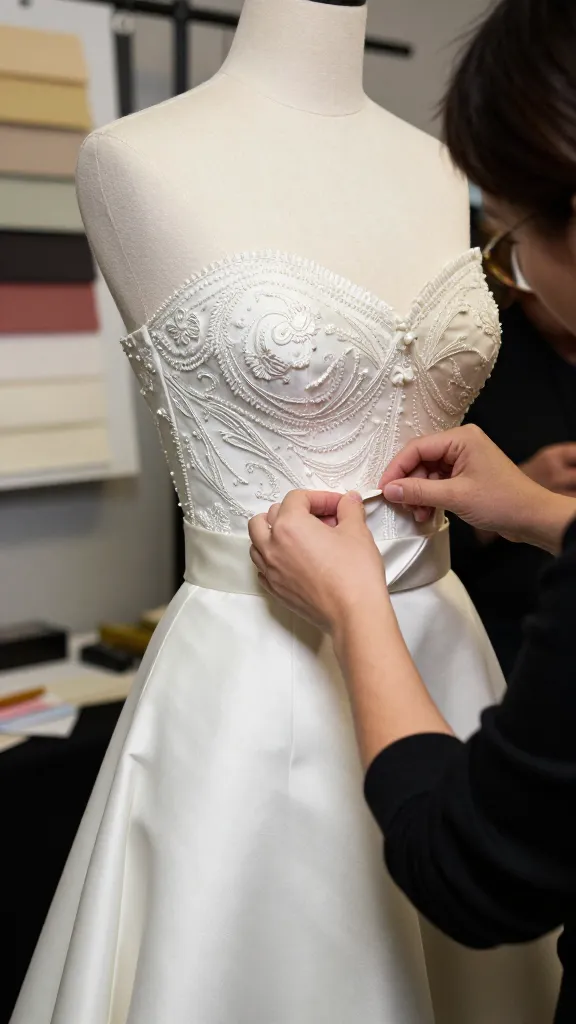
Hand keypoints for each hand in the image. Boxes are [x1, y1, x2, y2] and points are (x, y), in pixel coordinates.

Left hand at [248, 490, 388, 631]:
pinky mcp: (275, 589)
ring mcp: (271, 569)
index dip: (319, 498)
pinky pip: (262, 567)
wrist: (353, 613)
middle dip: (295, 512)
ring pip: (257, 541)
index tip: (336, 506)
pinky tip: (294, 561)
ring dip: (274, 533)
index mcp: (289, 525)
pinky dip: (273, 559)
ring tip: (301, 538)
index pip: (297, 498)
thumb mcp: (357, 531)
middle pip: (270, 515)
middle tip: (321, 520)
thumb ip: (349, 509)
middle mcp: (273, 545)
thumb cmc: (354, 574)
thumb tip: (348, 501)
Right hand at [379, 425, 575, 553]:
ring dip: (419, 494)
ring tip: (418, 513)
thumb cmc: (502, 502)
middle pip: (420, 460)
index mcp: (461, 438)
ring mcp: (464, 460)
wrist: (532, 518)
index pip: (417, 448)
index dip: (396, 468)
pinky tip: (427, 513)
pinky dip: (430, 497)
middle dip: (409, 484)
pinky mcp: (466, 476)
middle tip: (401, 505)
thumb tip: (389, 489)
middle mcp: (461, 444)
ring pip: (427, 473)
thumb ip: (419, 491)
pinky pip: (438, 482)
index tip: (383, 489)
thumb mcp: (455, 496)